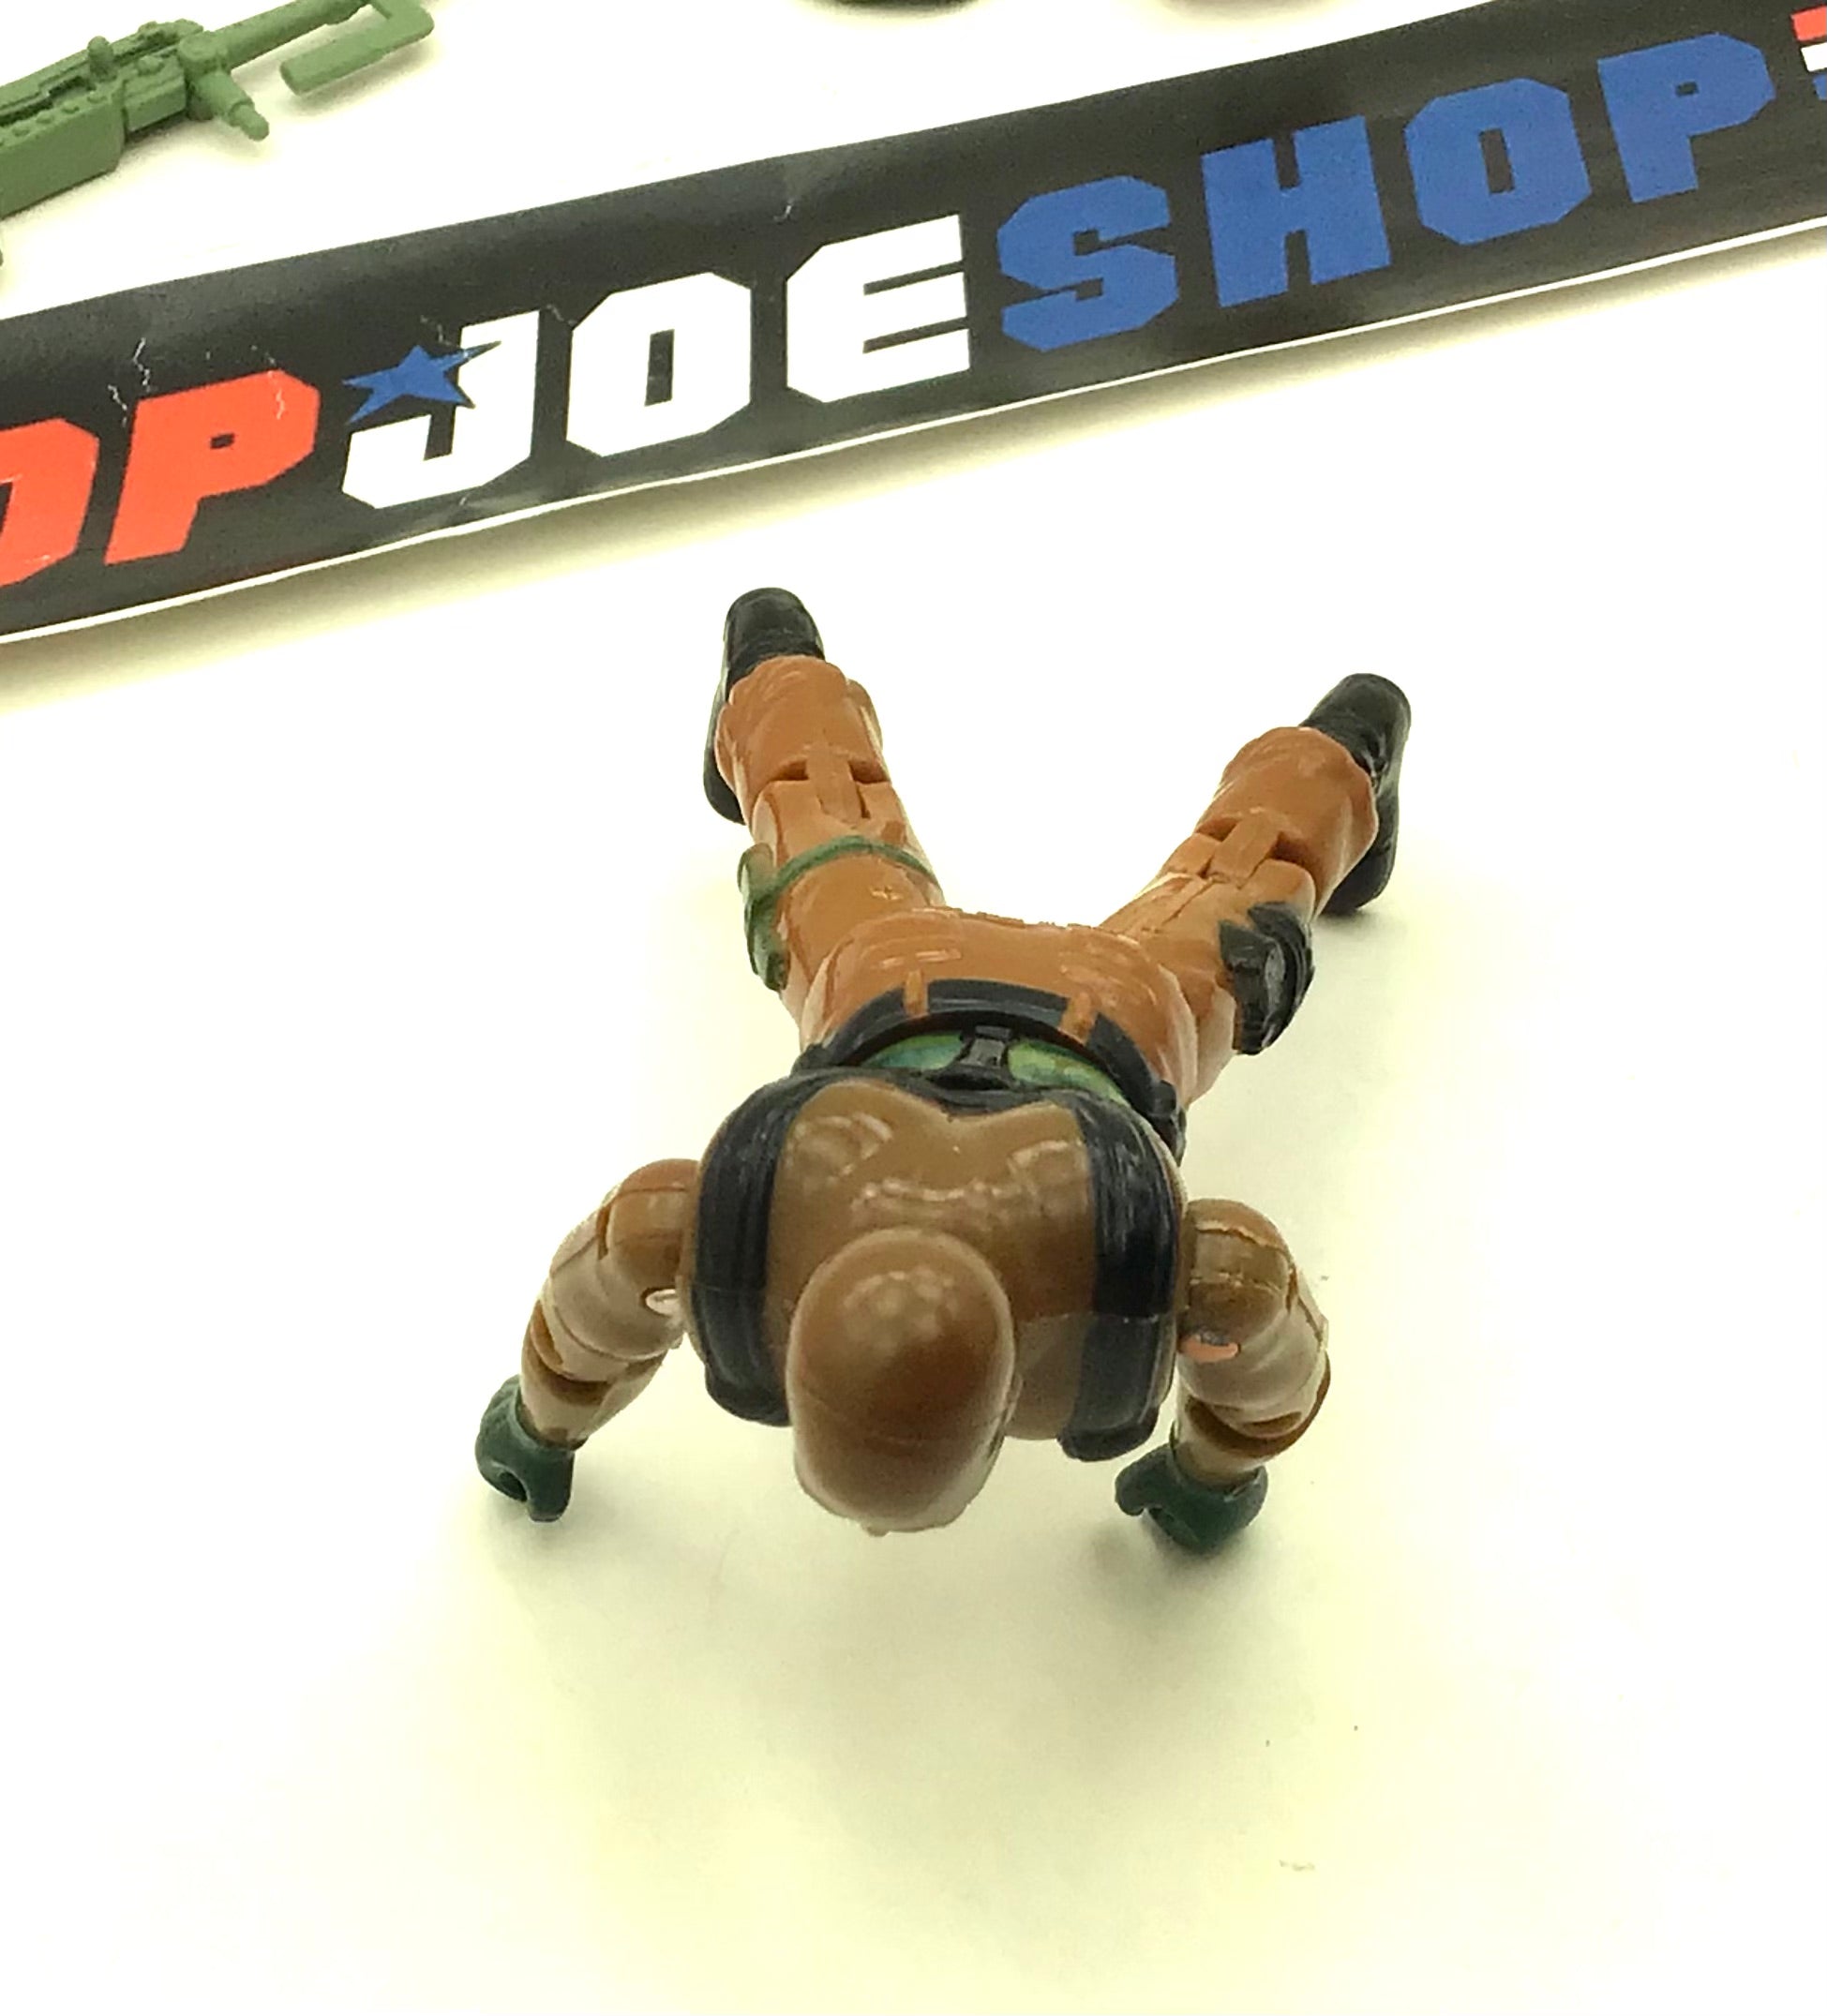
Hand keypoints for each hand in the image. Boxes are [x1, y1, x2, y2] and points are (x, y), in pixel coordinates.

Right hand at [474, 1377, 574, 1521]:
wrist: (557, 1404)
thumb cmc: (543, 1450)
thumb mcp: (547, 1496)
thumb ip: (542, 1509)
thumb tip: (542, 1510)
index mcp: (484, 1451)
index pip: (498, 1476)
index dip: (520, 1485)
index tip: (537, 1487)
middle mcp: (488, 1423)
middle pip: (507, 1446)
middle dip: (527, 1455)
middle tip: (550, 1460)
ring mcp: (504, 1397)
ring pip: (518, 1420)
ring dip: (534, 1429)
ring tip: (558, 1435)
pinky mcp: (523, 1379)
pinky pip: (530, 1399)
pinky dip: (542, 1407)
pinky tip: (562, 1414)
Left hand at [1114, 1443, 1267, 1554]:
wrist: (1217, 1447)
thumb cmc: (1184, 1477)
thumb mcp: (1135, 1488)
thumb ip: (1127, 1499)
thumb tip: (1129, 1502)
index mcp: (1207, 1540)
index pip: (1179, 1532)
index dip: (1161, 1509)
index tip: (1155, 1494)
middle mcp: (1234, 1526)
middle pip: (1202, 1513)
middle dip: (1184, 1495)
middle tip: (1171, 1475)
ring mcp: (1249, 1500)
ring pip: (1220, 1494)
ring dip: (1204, 1479)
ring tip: (1189, 1459)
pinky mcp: (1258, 1475)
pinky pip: (1235, 1474)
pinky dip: (1222, 1465)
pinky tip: (1205, 1448)